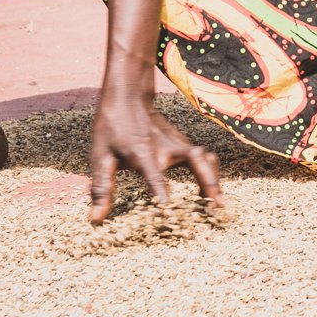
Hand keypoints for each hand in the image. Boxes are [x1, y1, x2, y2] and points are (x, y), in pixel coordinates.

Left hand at [87, 86, 220, 224]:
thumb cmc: (111, 127)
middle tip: (218, 205)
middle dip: (209, 183)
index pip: (154, 175)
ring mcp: (178, 144)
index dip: (160, 191)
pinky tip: (208, 192)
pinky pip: (203, 159)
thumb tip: (96, 220)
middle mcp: (167, 148)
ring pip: (205, 160)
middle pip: (197, 163)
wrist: (128, 96)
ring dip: (213, 179)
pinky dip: (210, 173)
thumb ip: (102, 188)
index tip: (168, 209)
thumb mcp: (100, 156)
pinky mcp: (183, 144)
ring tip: (219, 203)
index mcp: (143, 153)